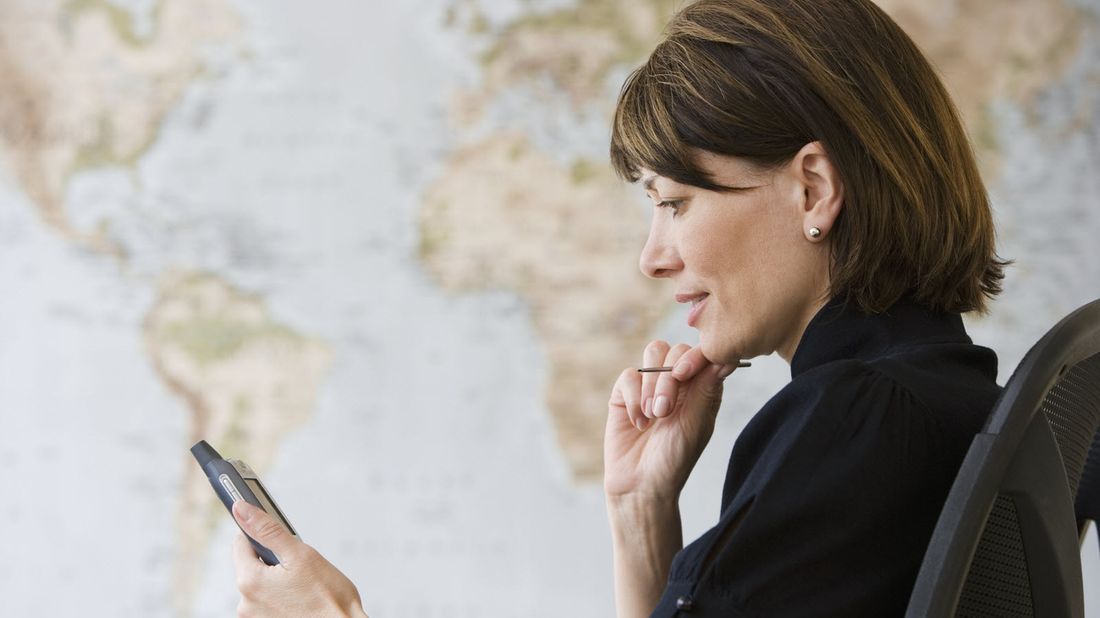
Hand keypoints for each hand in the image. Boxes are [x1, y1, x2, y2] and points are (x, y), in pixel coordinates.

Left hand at [231, 500, 368, 617]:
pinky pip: (267, 602)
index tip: (276, 536)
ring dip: (277, 580)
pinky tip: (300, 599)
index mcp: (250, 581)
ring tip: (303, 586)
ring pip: (261, 584)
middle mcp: (245, 603)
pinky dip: (280, 597)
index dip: (260, 534)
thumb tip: (242, 510)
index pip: (240, 543)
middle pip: (252, 565)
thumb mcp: (300, 555)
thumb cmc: (328, 599)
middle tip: (299, 566)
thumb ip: (268, 530)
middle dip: (272, 560)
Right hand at [604, 342, 737, 501]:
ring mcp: (650, 385)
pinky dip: (633, 399)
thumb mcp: (695, 423)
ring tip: (653, 416)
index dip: (694, 356)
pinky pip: (629, 376)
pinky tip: (639, 423)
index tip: (684, 374)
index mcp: (702, 388)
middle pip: (674, 351)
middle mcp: (678, 382)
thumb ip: (706, 388)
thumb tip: (727, 357)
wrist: (641, 484)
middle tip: (664, 411)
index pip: (701, 354)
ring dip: (652, 386)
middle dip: (668, 379)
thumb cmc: (675, 458)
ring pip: (652, 354)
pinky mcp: (625, 393)